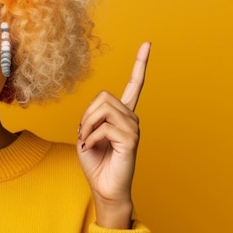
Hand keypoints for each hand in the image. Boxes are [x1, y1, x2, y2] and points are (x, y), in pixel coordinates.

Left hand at [77, 42, 149, 228]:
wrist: (105, 188)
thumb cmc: (96, 163)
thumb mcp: (86, 135)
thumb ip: (92, 118)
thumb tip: (98, 110)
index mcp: (122, 115)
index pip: (134, 85)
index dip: (140, 65)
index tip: (148, 44)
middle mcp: (132, 118)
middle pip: (103, 97)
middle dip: (86, 115)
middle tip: (84, 134)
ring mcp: (134, 128)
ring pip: (103, 110)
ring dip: (87, 126)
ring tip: (88, 142)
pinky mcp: (131, 140)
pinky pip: (103, 128)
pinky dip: (90, 138)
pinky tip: (92, 148)